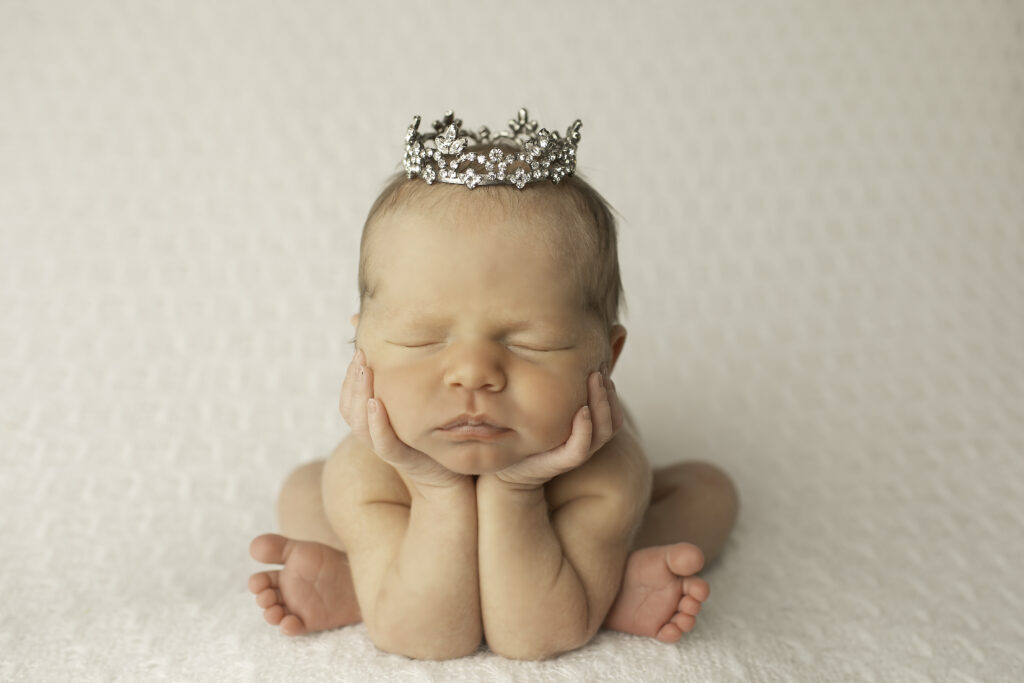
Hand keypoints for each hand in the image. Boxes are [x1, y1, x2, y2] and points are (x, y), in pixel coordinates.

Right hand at [340, 349, 467, 489]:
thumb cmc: (435, 435)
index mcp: (374, 423)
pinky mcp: (403, 458)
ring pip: (360, 424)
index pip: (349, 400)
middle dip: (352, 380)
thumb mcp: (418, 404)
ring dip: (360, 395)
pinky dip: (376, 424)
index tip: (359, 352)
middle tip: (360, 354)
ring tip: (365, 370)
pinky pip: (383, 442)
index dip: (349, 378)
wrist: (452, 476)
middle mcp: (375, 435)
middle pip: (349, 409)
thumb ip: (407, 381)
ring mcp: (386, 447)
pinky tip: (376, 403)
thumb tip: (404, 351)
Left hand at [492, 367, 623, 489]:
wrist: (505, 466)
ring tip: (595, 380)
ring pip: (604, 431)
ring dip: (602, 405)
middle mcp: (586, 440)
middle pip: (613, 420)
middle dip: (609, 393)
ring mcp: (575, 451)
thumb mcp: (544, 406)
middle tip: (598, 370)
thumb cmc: (524, 432)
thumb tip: (560, 356)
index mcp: (586, 429)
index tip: (601, 367)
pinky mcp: (560, 462)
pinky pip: (581, 448)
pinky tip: (582, 410)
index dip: (612, 391)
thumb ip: (557, 390)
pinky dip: (586, 429)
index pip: (613, 412)